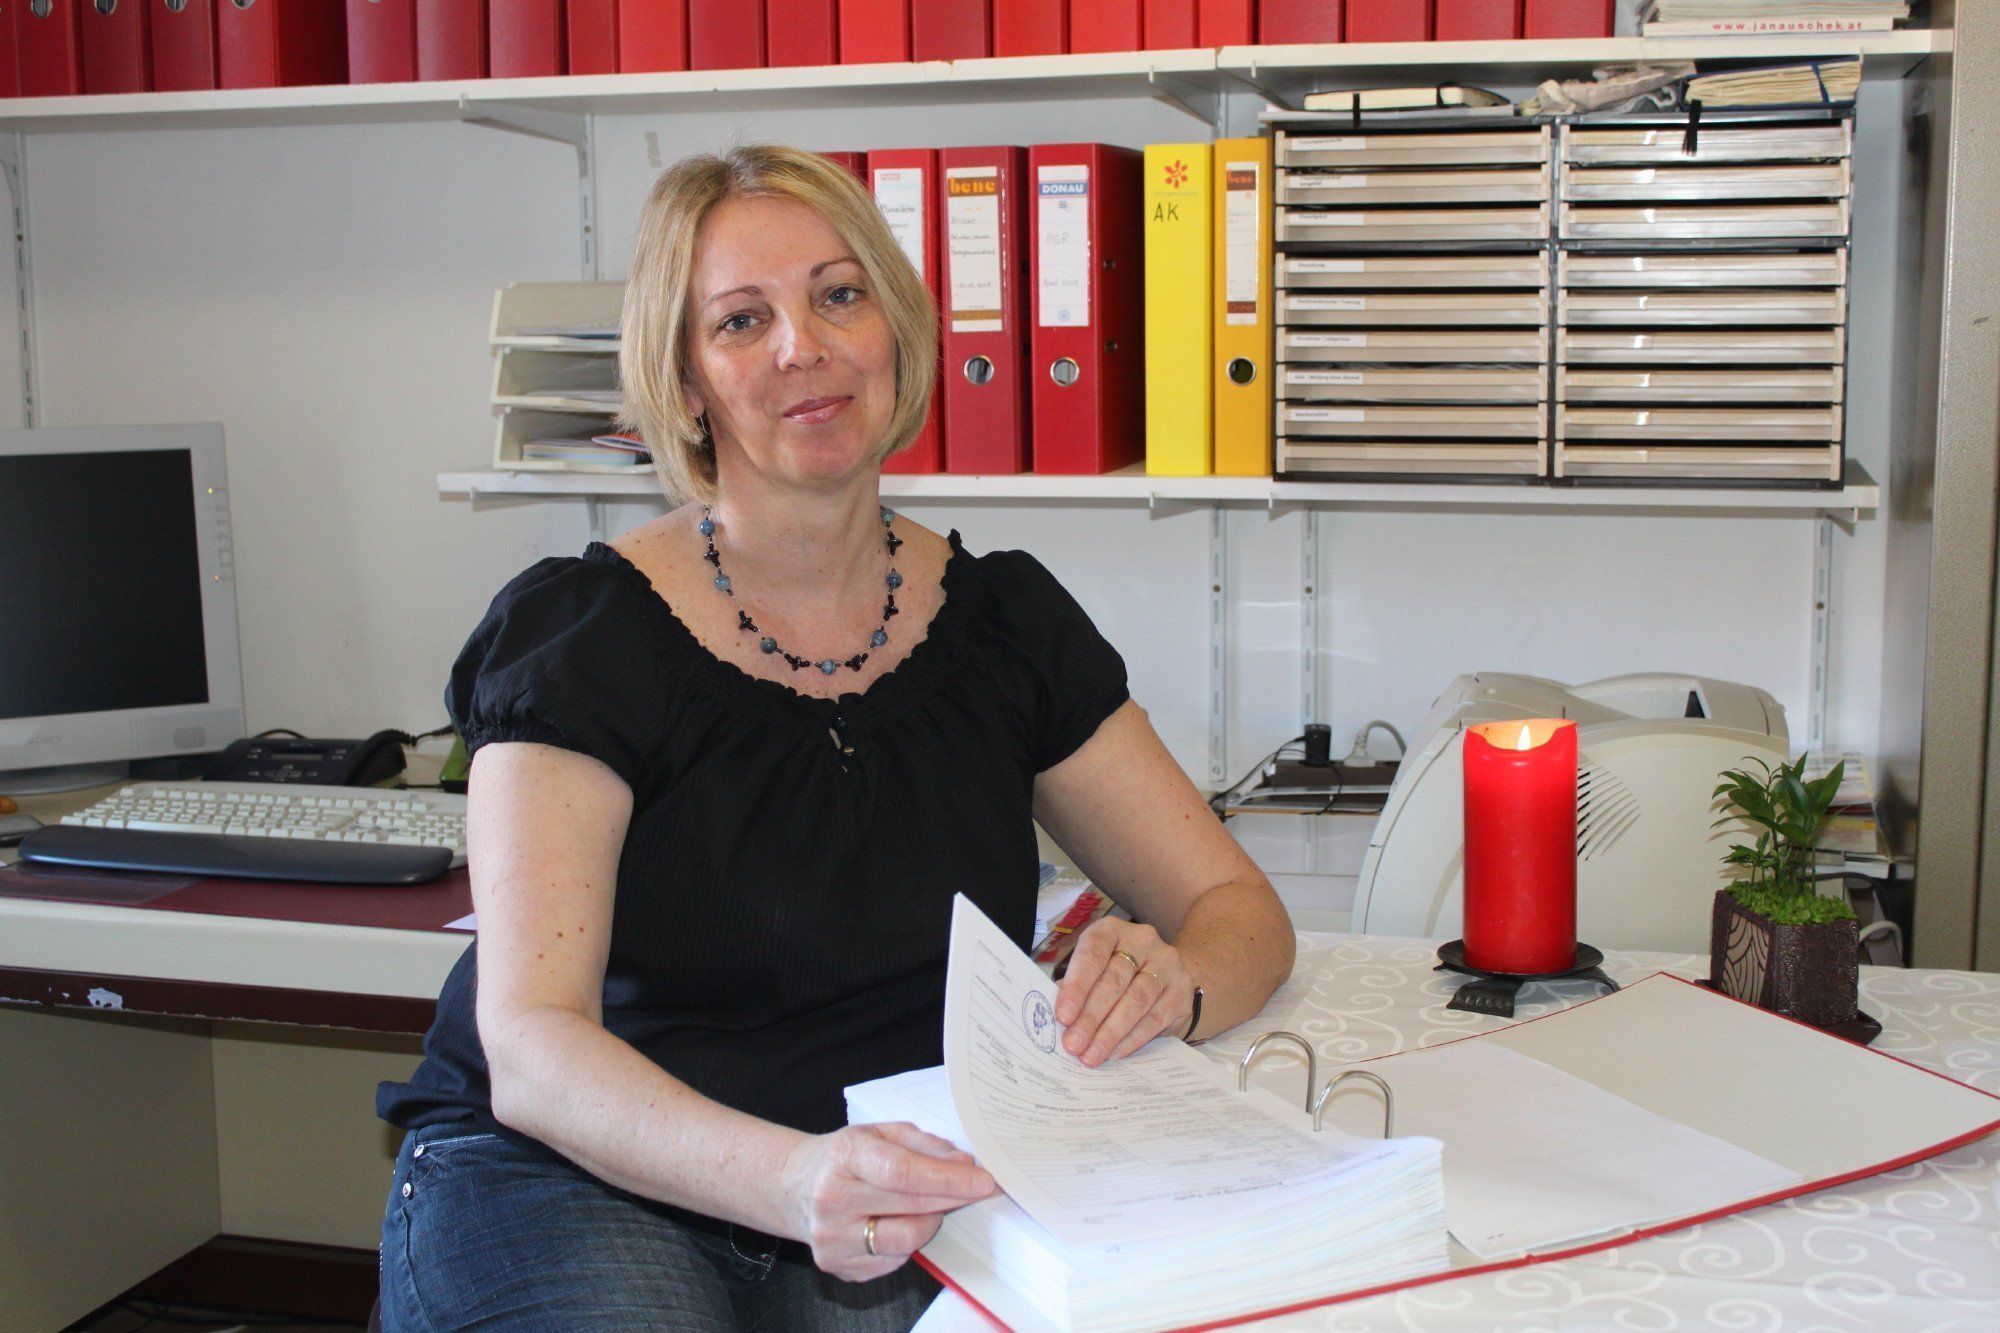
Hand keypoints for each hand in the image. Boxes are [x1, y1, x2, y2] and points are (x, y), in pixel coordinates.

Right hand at [780, 1122, 997, 1281]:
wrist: (793, 1187)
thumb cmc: (844, 1157)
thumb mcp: (880, 1133)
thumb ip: (924, 1145)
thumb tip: (963, 1165)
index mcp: (844, 1157)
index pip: (903, 1172)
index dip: (948, 1179)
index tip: (983, 1181)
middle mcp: (832, 1199)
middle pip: (910, 1207)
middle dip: (952, 1198)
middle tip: (978, 1189)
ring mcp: (832, 1238)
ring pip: (905, 1242)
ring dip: (931, 1222)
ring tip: (931, 1204)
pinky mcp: (838, 1265)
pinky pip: (892, 1261)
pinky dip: (907, 1242)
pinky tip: (899, 1222)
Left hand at [1054, 918, 1195, 1067]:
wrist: (1164, 975)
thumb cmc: (1115, 974)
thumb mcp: (1092, 971)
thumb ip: (1075, 988)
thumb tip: (1060, 1022)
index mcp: (1112, 930)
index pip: (1093, 954)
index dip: (1077, 986)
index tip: (1062, 1016)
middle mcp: (1143, 940)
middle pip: (1114, 980)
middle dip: (1091, 1016)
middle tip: (1074, 1044)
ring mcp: (1167, 963)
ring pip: (1137, 1000)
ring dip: (1111, 1032)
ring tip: (1092, 1055)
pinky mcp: (1182, 989)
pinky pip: (1156, 1018)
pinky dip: (1133, 1038)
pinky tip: (1116, 1053)